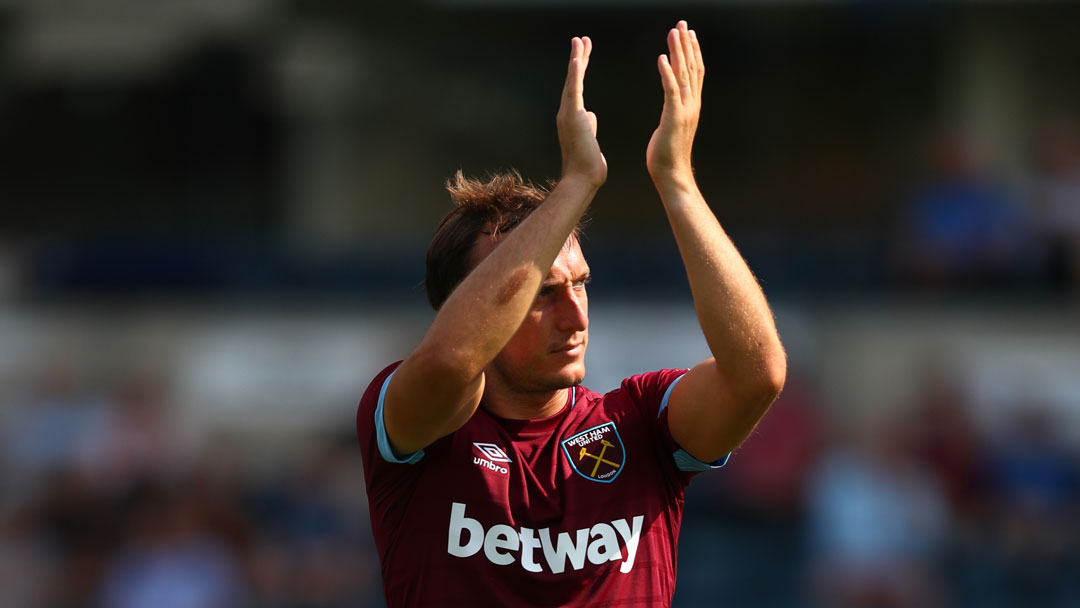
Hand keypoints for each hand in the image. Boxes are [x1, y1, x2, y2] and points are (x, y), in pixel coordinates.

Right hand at [557, 36, 606, 186]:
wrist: (582, 179)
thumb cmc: (588, 166)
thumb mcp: (591, 140)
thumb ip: (589, 125)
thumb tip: (591, 116)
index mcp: (573, 117)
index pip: (577, 88)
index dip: (581, 70)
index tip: (584, 54)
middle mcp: (567, 113)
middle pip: (573, 80)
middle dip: (578, 58)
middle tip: (581, 40)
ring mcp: (567, 114)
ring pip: (572, 81)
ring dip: (576, 60)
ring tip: (580, 41)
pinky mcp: (572, 117)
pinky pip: (574, 91)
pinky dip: (575, 74)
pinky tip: (578, 59)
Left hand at [647, 21, 701, 188]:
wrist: (672, 174)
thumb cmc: (667, 155)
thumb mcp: (672, 126)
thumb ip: (674, 112)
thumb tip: (671, 104)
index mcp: (691, 105)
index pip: (695, 72)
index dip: (692, 52)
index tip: (688, 33)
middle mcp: (691, 104)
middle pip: (691, 68)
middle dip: (686, 44)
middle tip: (682, 24)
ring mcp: (685, 110)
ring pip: (683, 75)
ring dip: (678, 52)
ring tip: (673, 32)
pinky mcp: (674, 117)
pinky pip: (670, 90)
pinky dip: (667, 73)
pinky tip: (662, 58)